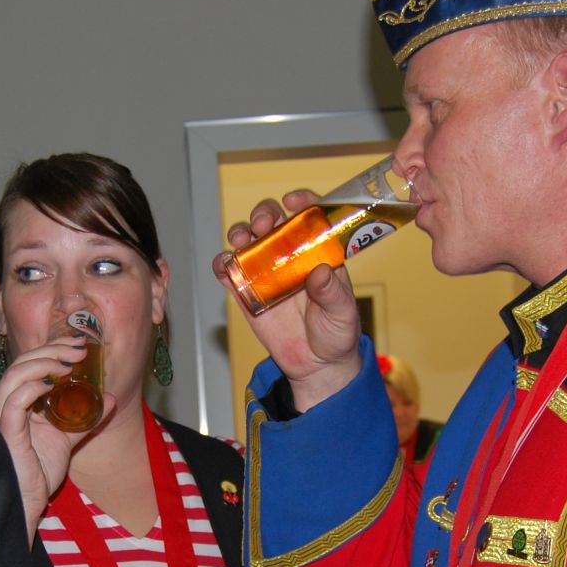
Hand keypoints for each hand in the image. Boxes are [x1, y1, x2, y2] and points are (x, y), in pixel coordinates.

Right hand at [0, 336, 113, 538]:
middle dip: (51, 350)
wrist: (26, 502)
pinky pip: (13, 402)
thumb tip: (110, 399)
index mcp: (18, 402)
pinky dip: (32, 387)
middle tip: (79, 349)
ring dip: (43, 363)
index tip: (79, 344)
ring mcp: (3, 418)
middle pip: (22, 363)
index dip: (52, 348)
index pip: (30, 363)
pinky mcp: (6, 433)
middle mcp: (6, 405)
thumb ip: (86, 420)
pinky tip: (51, 384)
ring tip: (68, 364)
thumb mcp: (67, 439)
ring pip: (14, 376)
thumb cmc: (37, 472)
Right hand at [211, 191, 364, 410]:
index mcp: (317, 251)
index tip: (293, 200)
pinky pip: (229, 271)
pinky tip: (226, 265)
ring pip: (248, 239)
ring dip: (242, 232)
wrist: (317, 365)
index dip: (301, 201)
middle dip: (265, 214)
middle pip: (272, 220)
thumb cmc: (337, 334)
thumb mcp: (343, 313)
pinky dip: (223, 263)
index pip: (309, 216)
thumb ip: (332, 293)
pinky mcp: (247, 292)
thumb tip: (319, 273)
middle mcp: (289, 255)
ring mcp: (266, 271)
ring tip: (243, 240)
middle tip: (264, 225)